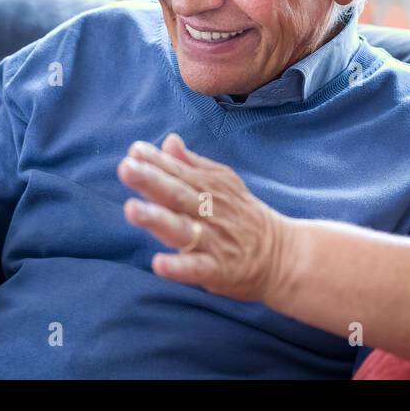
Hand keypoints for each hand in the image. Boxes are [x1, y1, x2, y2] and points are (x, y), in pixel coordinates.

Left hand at [118, 133, 293, 303]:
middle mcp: (210, 211)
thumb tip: (168, 140)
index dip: (156, 161)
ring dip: (157, 219)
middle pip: (177, 194)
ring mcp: (213, 241)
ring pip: (182, 229)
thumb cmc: (244, 216)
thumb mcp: (223, 184)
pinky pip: (196, 268)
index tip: (134, 151)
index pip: (179, 171)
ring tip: (131, 209)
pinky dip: (178, 267)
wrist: (283, 256)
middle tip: (126, 168)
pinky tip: (159, 264)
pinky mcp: (218, 270)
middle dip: (151, 181)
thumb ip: (192, 164)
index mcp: (210, 188)